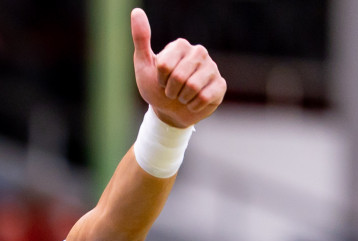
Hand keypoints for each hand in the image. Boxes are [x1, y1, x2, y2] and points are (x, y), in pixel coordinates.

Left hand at [131, 8, 226, 128]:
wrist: (169, 112)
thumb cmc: (156, 88)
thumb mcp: (143, 65)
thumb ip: (141, 39)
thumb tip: (136, 12)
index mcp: (181, 45)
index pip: (164, 66)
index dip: (159, 79)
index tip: (161, 80)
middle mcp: (199, 52)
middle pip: (179, 77)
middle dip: (170, 91)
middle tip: (171, 91)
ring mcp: (212, 68)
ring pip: (193, 87)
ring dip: (182, 99)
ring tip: (182, 96)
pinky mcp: (221, 84)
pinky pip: (205, 97)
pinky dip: (193, 106)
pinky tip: (193, 102)